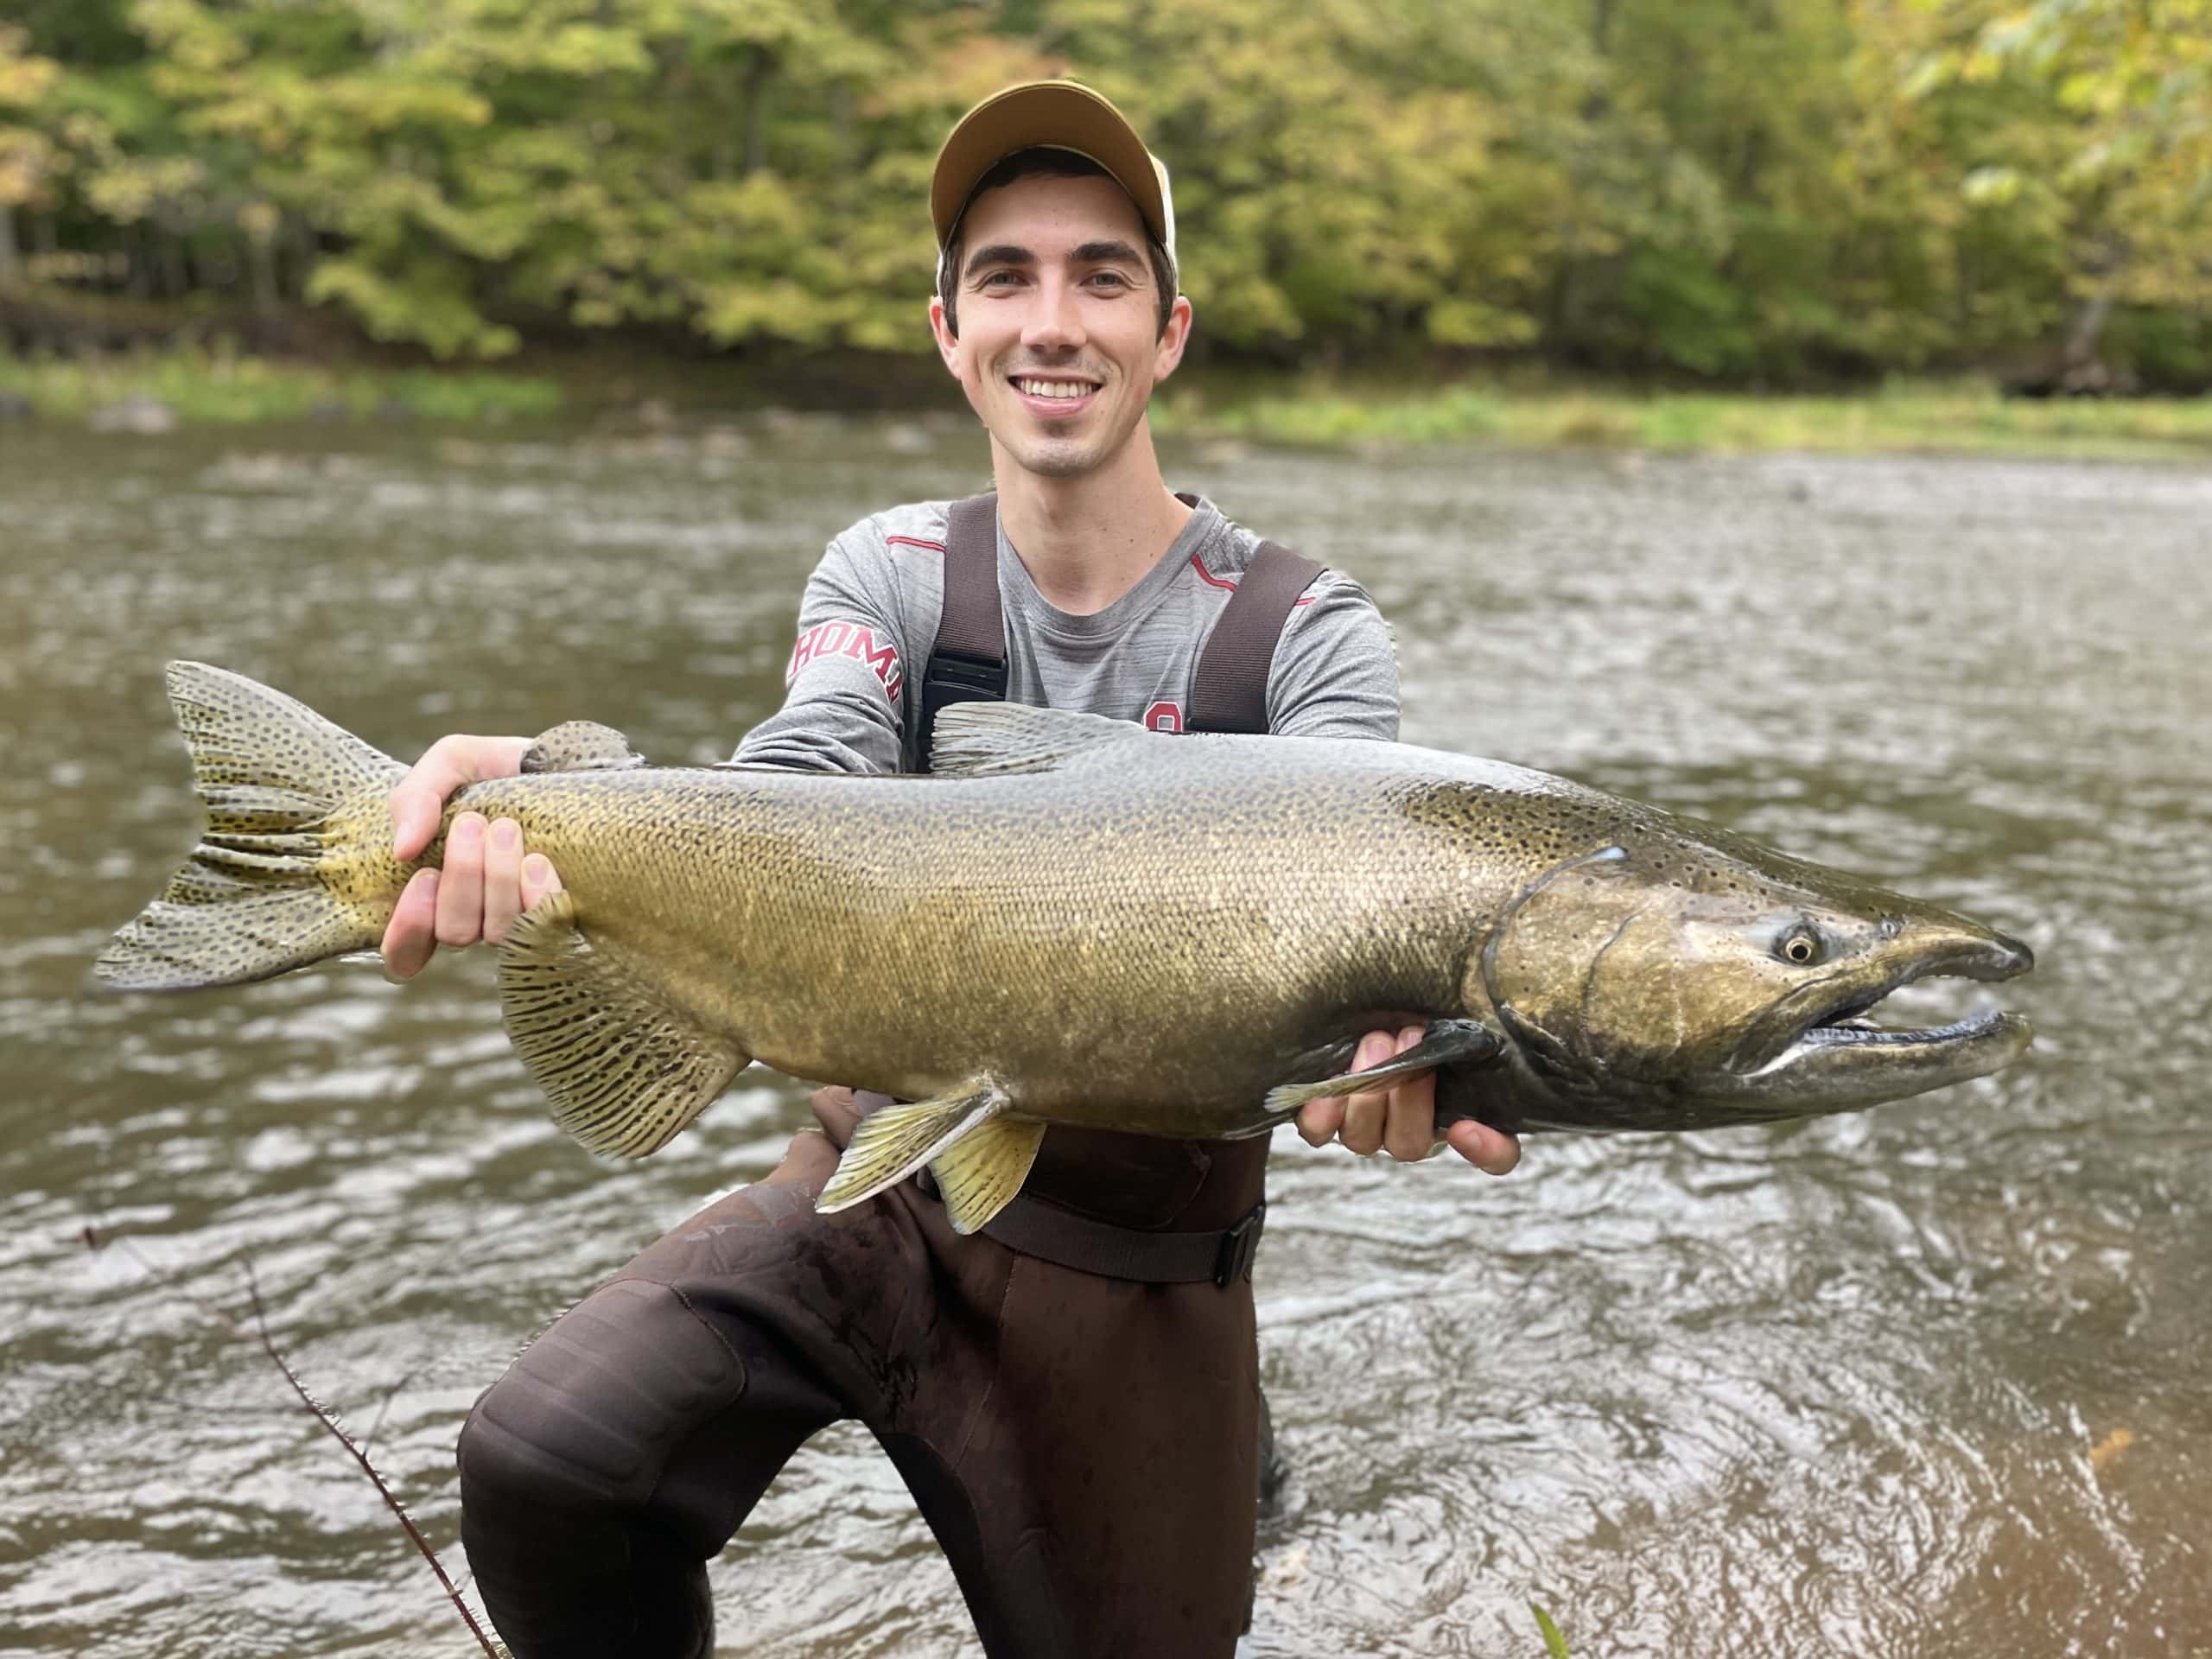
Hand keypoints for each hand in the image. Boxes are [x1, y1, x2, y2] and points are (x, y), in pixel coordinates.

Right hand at [380, 734, 560, 979]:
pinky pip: (540, 928)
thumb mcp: (450, 764)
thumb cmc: (497, 770)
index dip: (407, 930)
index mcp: (437, 892)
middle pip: (454, 931)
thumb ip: (413, 800)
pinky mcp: (559, 915)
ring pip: (495, 931)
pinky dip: (534, 897)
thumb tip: (402, 849)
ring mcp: (517, 920)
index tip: (422, 876)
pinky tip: (537, 861)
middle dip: (461, 876)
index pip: (406, 951)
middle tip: (473, 824)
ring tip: (506, 829)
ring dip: (497, 879)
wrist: (563, 763)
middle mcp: (476, 916)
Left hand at [1294, 1024, 1520, 1174]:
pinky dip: (1321, 1115)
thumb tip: (1470, 1021)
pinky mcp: (1326, 1122)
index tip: (1465, 1129)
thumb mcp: (1452, 1013)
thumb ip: (1470, 1029)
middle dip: (1408, 1093)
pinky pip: (1319, 1133)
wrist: (1367, 1007)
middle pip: (1411, 1144)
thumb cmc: (1418, 1009)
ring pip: (1364, 1140)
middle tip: (1410, 1037)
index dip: (1486, 1151)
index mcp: (1461, 1111)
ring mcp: (1367, 1130)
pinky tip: (1324, 1092)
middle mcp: (1413, 1131)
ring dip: (1367, 1093)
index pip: (1496, 1155)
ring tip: (1375, 1043)